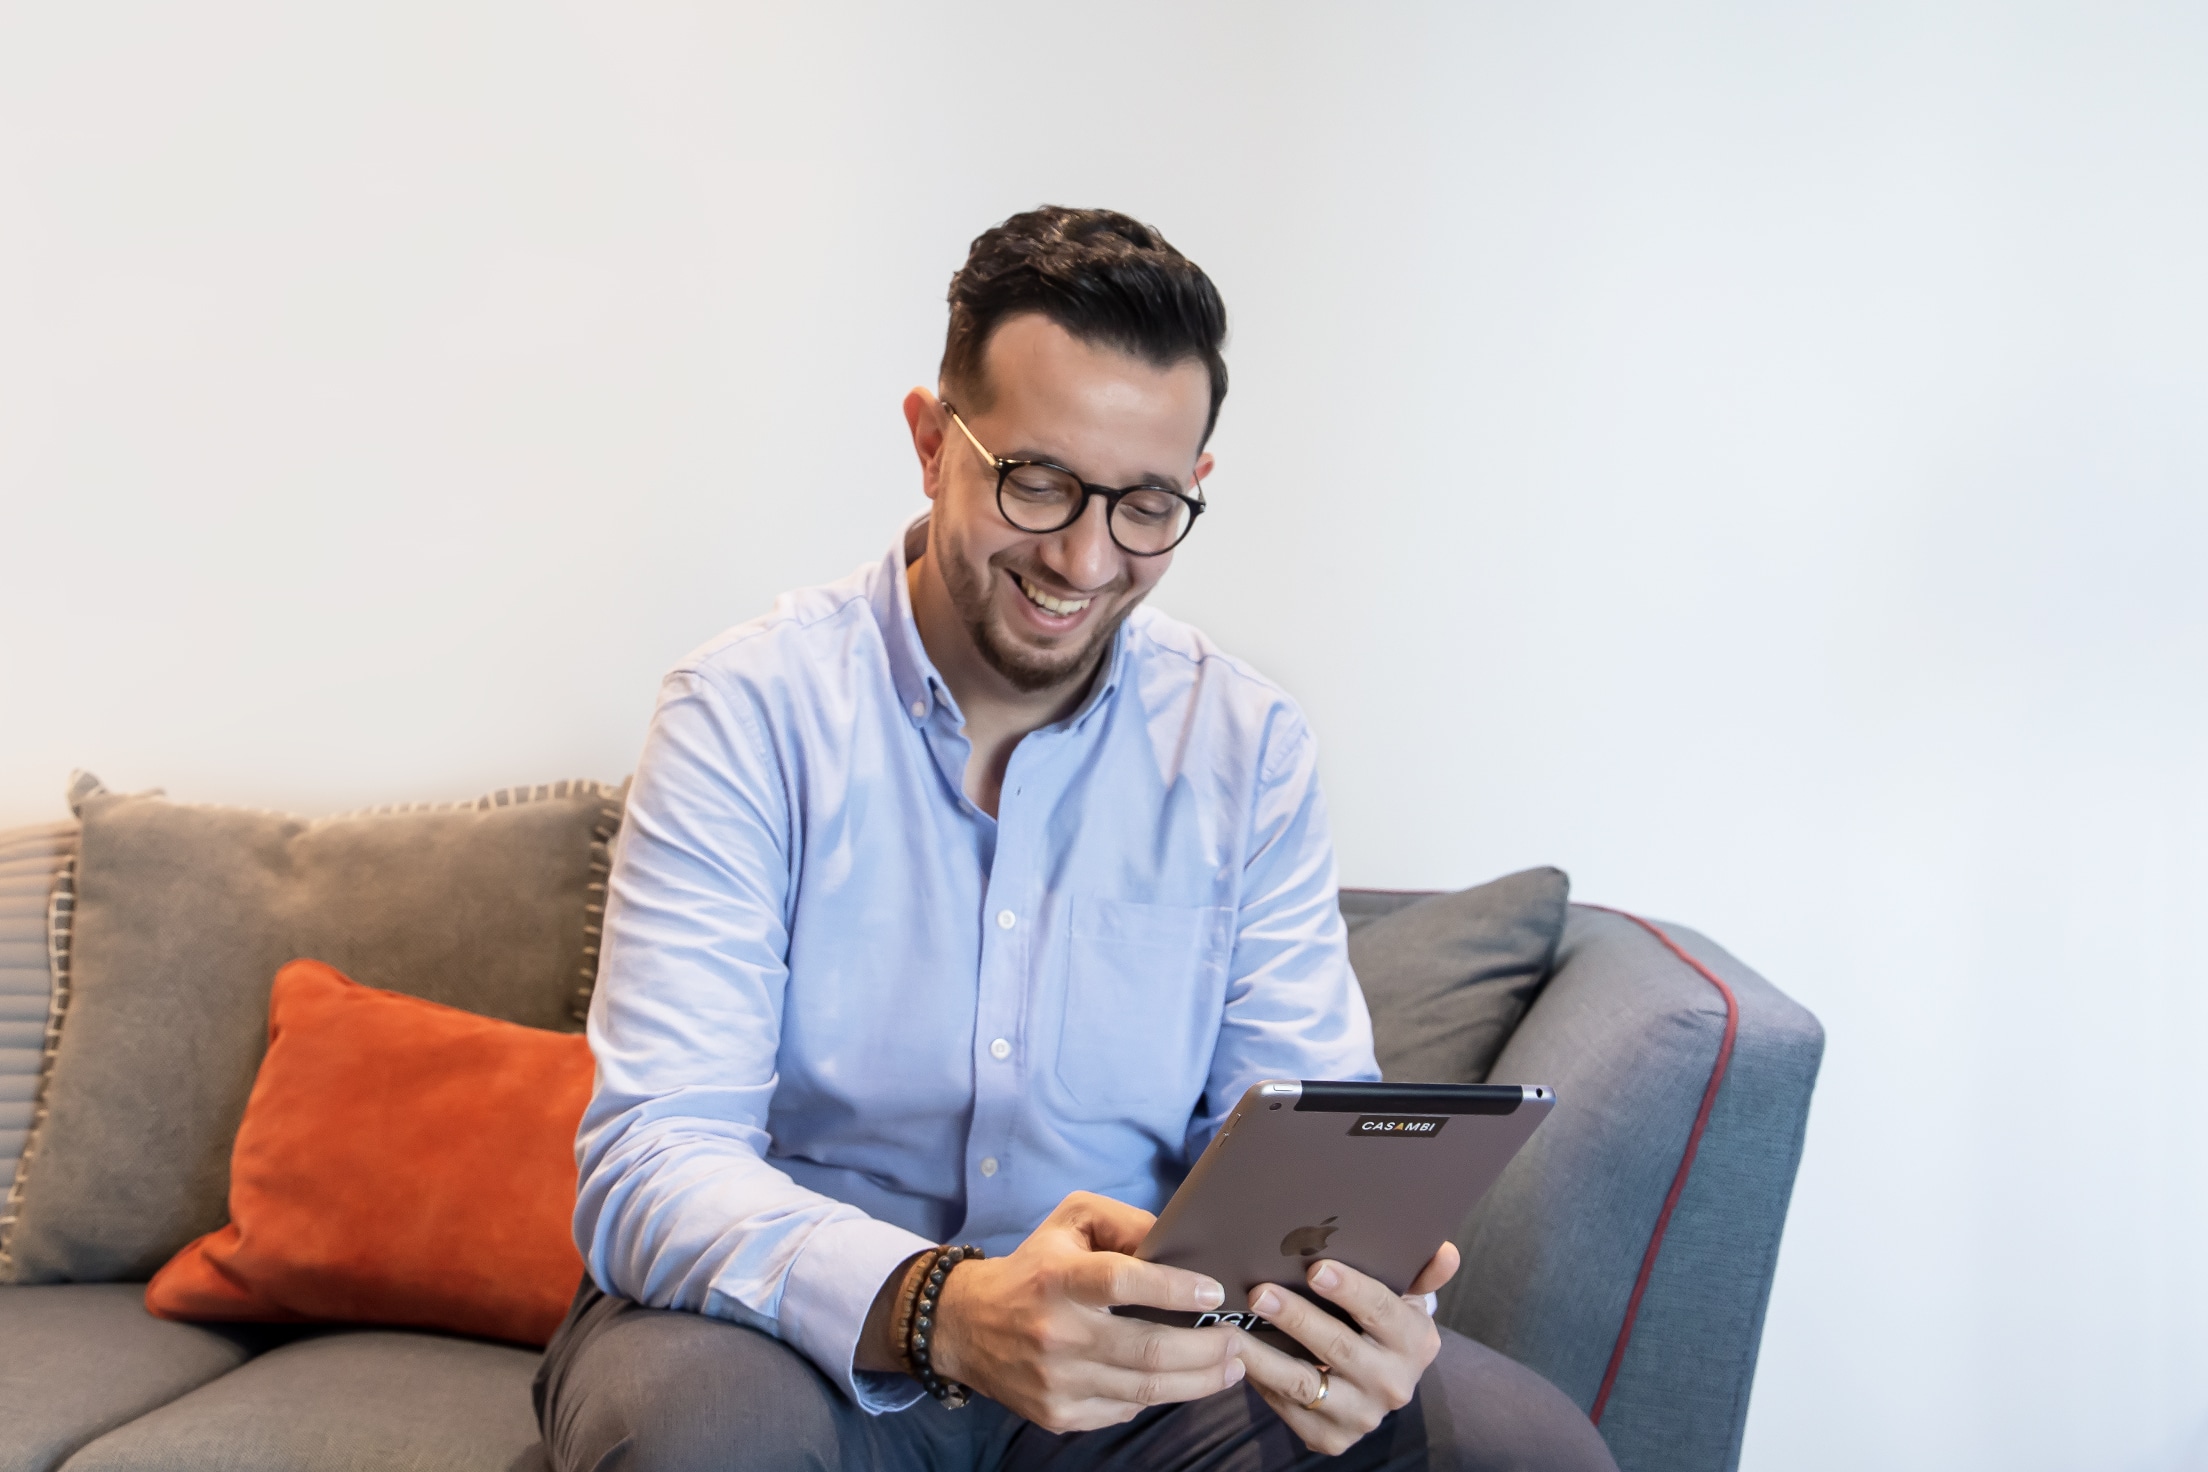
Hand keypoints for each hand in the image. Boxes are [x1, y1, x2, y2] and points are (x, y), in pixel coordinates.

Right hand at [929, 1191, 1246, 1431]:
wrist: (965, 1326)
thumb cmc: (1033, 1267)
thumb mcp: (1071, 1222)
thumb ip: (1125, 1222)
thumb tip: (1176, 1242)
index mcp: (1059, 1279)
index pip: (1122, 1283)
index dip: (1174, 1288)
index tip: (1213, 1293)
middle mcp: (1056, 1333)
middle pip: (1148, 1350)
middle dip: (1207, 1348)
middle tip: (1237, 1338)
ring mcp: (1057, 1381)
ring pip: (1146, 1388)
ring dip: (1200, 1380)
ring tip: (1231, 1366)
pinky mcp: (1058, 1413)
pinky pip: (1125, 1408)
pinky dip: (1159, 1395)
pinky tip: (1183, 1381)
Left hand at [1232, 1241, 1459, 1456]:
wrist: (1379, 1382)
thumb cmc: (1383, 1324)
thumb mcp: (1407, 1298)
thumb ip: (1423, 1273)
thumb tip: (1445, 1250)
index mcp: (1416, 1343)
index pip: (1381, 1310)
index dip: (1350, 1288)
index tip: (1316, 1268)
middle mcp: (1393, 1384)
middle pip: (1338, 1347)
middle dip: (1296, 1317)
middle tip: (1260, 1292)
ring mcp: (1362, 1416)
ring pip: (1305, 1383)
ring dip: (1265, 1354)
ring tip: (1233, 1329)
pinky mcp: (1331, 1438)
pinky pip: (1288, 1408)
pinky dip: (1260, 1381)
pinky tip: (1238, 1356)